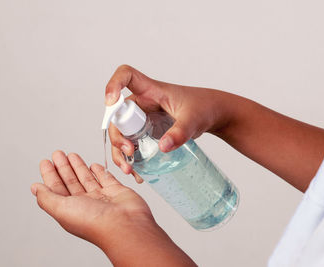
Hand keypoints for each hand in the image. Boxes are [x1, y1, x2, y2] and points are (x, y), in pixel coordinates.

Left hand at [31, 151, 195, 265]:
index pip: (56, 188)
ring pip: (86, 178)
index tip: (46, 162)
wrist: (125, 224)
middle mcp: (85, 203)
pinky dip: (99, 171)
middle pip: (70, 181)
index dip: (50, 175)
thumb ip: (47, 197)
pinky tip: (93, 165)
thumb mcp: (62, 209)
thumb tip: (35, 188)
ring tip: (71, 155)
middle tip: (57, 154)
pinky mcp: (116, 191)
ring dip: (78, 166)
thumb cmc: (95, 222)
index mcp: (70, 209)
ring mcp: (101, 197)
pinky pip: (105, 178)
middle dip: (63, 167)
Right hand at [105, 65, 235, 177]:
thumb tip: (162, 147)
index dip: (113, 84)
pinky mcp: (146, 133)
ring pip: (121, 133)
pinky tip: (138, 173)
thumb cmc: (203, 107)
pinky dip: (131, 159)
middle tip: (129, 152)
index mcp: (151, 90)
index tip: (111, 101)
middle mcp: (142, 103)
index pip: (126, 76)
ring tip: (130, 169)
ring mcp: (142, 119)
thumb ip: (180, 132)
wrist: (212, 115)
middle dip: (117, 135)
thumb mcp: (193, 119)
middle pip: (117, 114)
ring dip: (120, 151)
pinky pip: (132, 144)